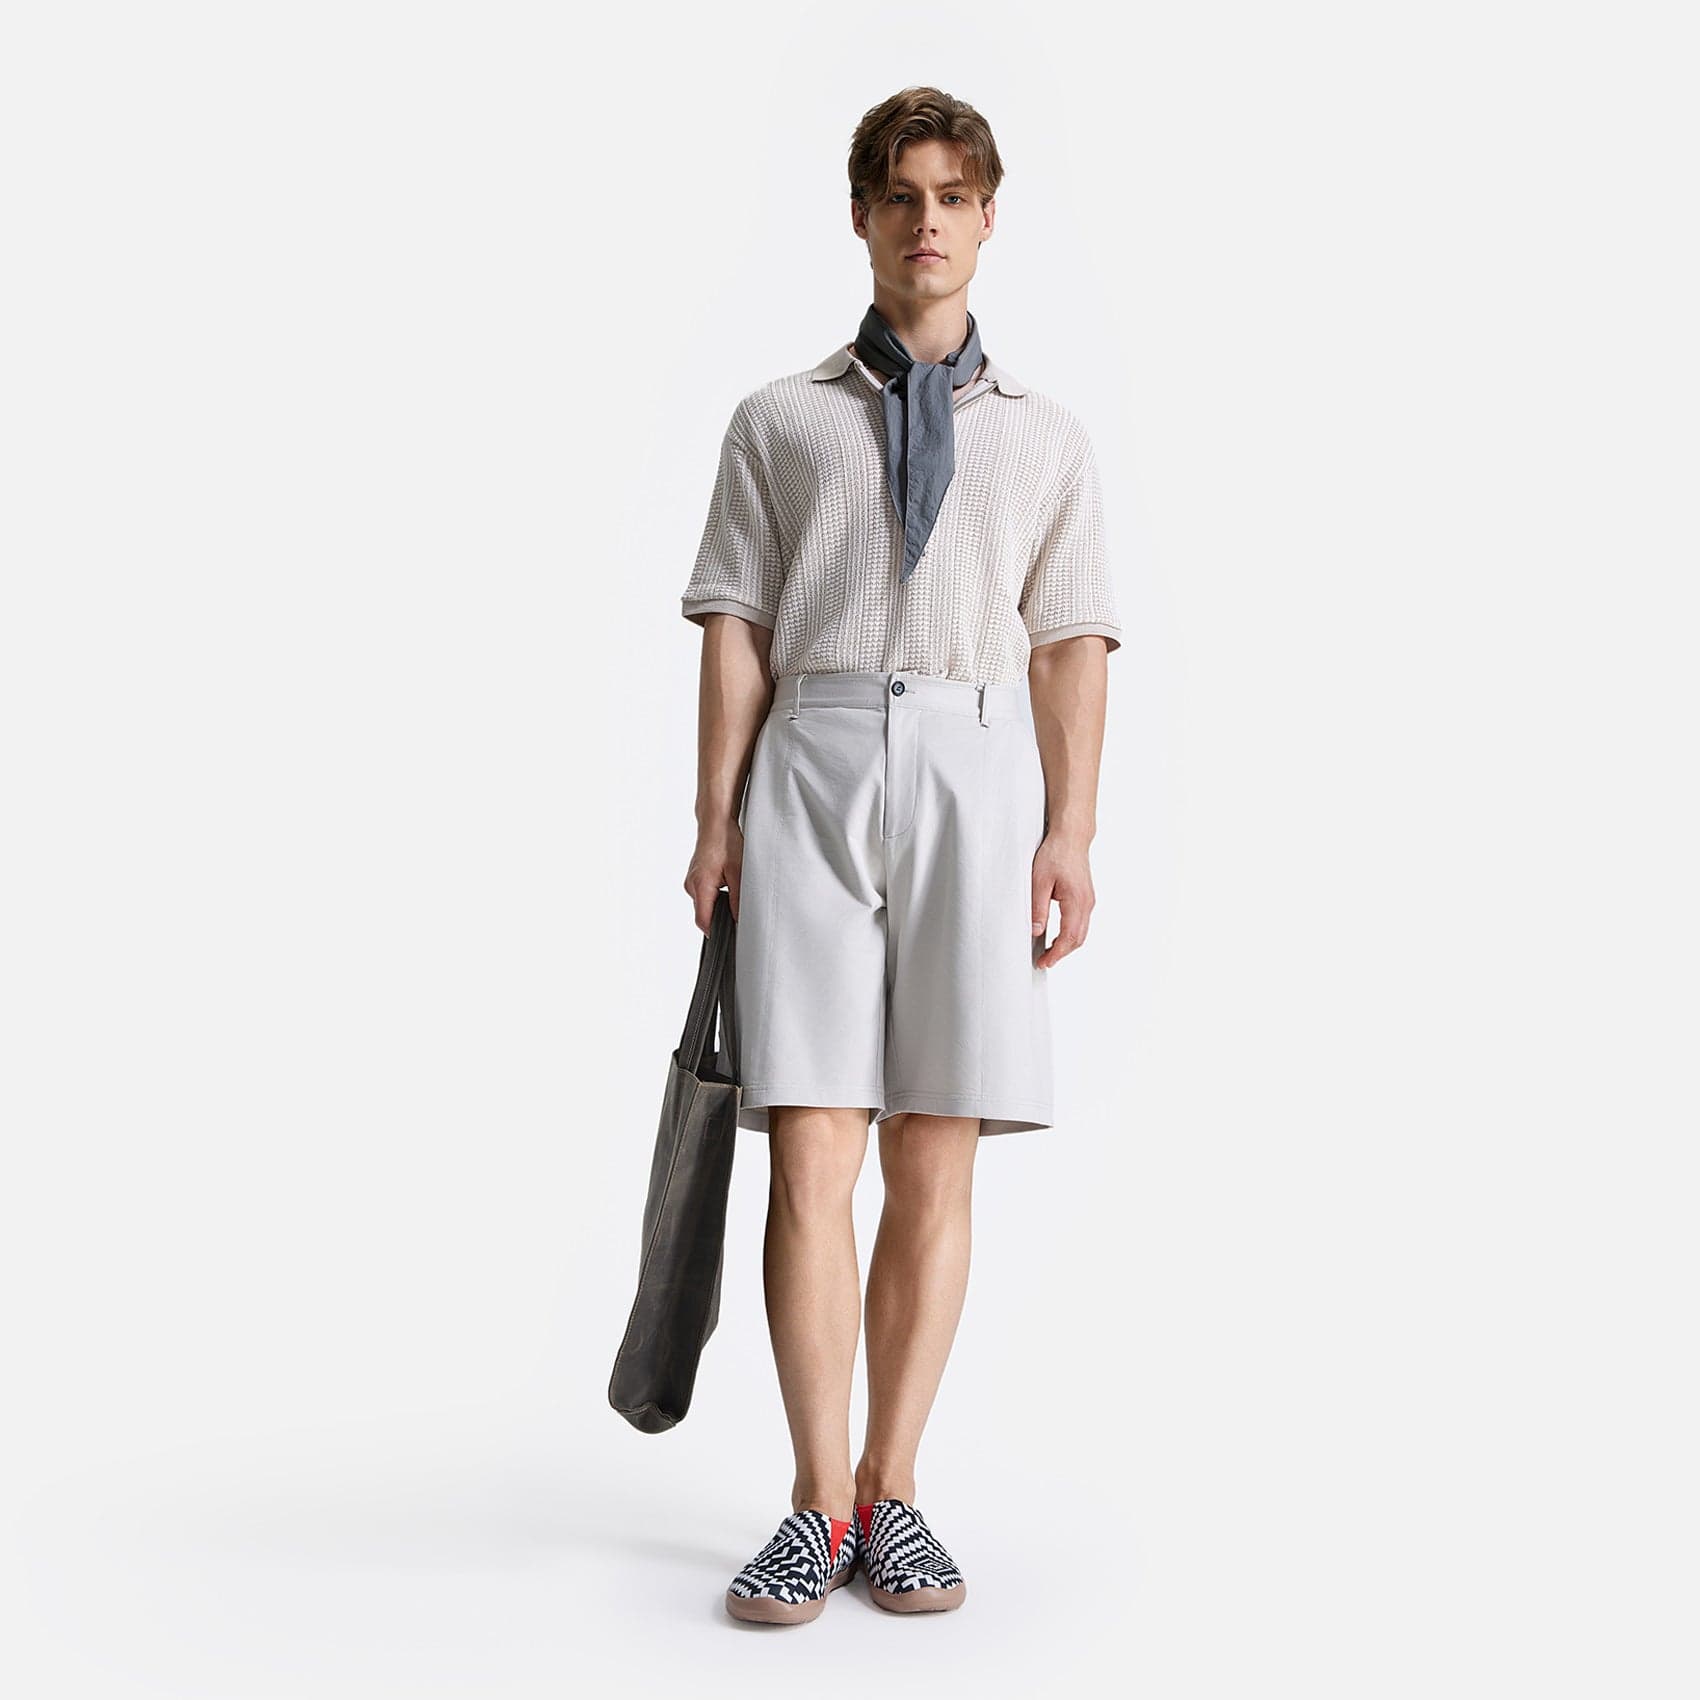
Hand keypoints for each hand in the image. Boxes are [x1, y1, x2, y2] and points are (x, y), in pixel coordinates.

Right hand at [684, 823, 743, 933]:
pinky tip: (726, 885)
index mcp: (701, 885)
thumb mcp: (739, 872)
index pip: (703, 921)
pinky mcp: (694, 877)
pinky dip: (714, 895)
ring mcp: (691, 881)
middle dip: (719, 918)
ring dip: (717, 905)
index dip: (715, 932)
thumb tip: (739, 920)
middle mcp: (692, 885)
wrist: (715, 823)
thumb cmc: (726, 841)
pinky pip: (703, 894)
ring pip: (704, 904)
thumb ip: (738, 899)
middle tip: (736, 915)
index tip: (728, 937)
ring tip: (732, 893)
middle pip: (703, 914)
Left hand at [1031, 831, 1094, 968]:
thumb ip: (1038, 908)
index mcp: (1076, 901)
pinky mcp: (1086, 897)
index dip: (1056, 954)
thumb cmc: (1055, 854)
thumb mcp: (1039, 881)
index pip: (1068, 937)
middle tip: (1044, 962)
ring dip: (1066, 945)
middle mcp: (1087, 903)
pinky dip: (1070, 935)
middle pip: (1078, 939)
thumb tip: (1036, 932)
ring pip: (1081, 933)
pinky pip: (1081, 923)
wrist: (1071, 837)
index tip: (1044, 963)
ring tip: (1048, 952)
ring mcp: (1089, 901)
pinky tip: (1057, 936)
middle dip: (1062, 953)